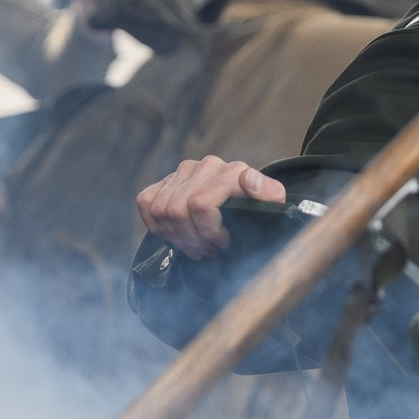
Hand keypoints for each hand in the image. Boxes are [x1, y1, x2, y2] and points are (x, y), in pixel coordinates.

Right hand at [136, 156, 284, 257]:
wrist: (244, 203)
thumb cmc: (257, 211)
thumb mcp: (272, 207)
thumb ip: (269, 194)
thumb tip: (249, 180)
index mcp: (233, 172)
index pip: (200, 205)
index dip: (208, 231)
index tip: (224, 243)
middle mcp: (207, 166)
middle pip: (178, 212)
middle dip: (193, 240)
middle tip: (209, 251)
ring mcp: (184, 171)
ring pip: (162, 211)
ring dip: (178, 237)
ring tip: (197, 246)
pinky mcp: (166, 179)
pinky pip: (147, 203)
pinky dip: (157, 226)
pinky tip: (177, 235)